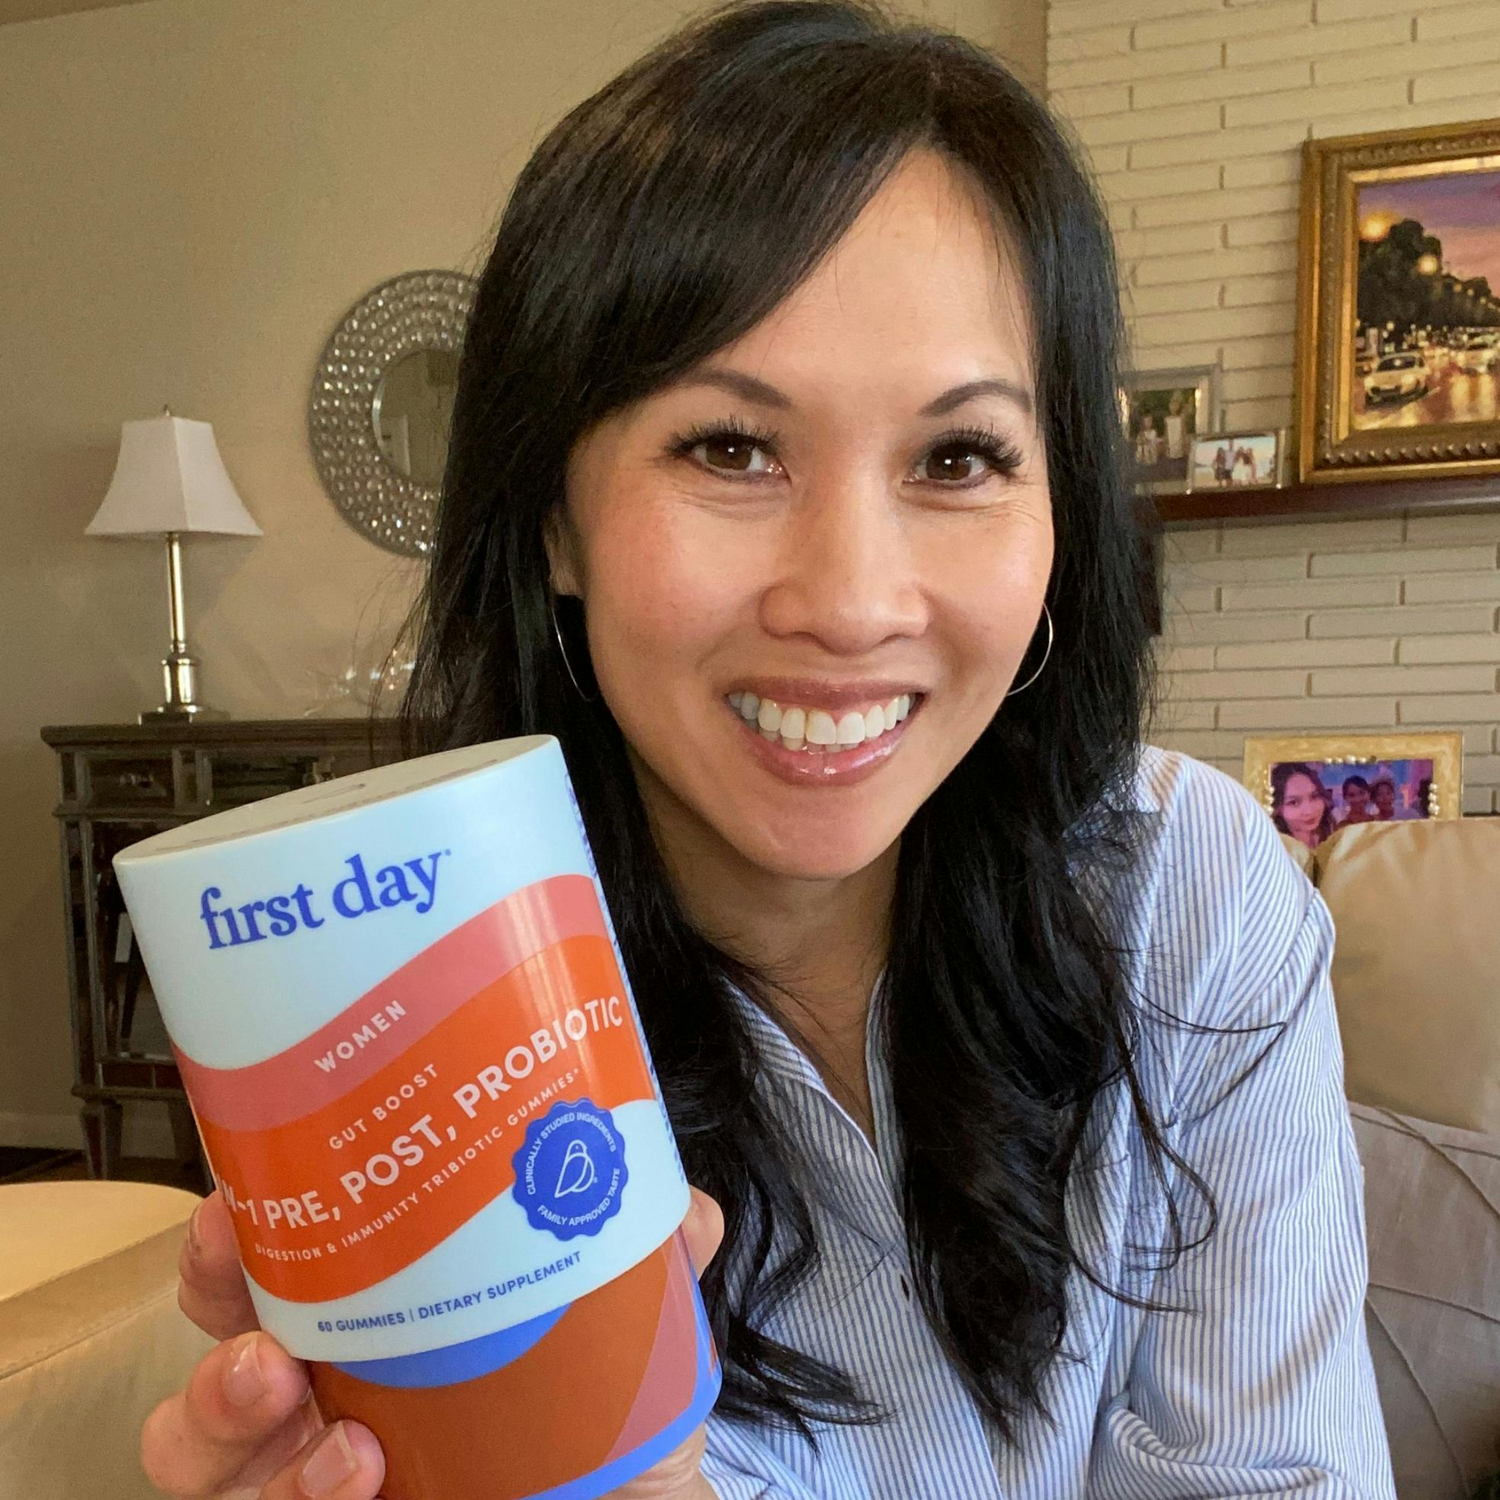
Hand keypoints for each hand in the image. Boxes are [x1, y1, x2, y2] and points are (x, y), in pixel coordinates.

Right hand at [145, 1185, 725, 1498]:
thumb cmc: (604, 1434)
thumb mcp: (630, 1338)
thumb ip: (654, 1264)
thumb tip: (686, 1211)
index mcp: (383, 1316)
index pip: (287, 1257)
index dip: (248, 1220)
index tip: (246, 1189)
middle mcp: (327, 1392)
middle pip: (217, 1329)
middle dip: (210, 1297)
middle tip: (237, 1264)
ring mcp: (308, 1476)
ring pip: (197, 1448)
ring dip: (221, 1410)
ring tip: (281, 1383)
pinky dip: (297, 1490)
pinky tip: (355, 1467)